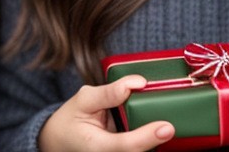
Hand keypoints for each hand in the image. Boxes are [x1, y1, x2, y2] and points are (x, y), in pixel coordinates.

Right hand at [38, 75, 174, 151]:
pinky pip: (139, 148)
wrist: (60, 141)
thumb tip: (137, 83)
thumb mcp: (85, 99)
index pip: (128, 146)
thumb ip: (109, 92)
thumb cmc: (72, 119)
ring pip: (143, 151)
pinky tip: (151, 128)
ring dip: (153, 138)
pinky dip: (147, 138)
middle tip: (168, 120)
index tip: (167, 127)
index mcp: (98, 147)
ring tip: (158, 123)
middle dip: (155, 136)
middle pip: (140, 150)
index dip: (148, 136)